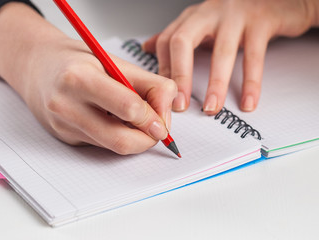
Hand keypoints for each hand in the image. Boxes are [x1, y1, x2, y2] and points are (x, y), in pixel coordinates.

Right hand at [0, 2, 176, 153]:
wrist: (36, 67)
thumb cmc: (74, 59)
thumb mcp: (112, 60)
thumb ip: (147, 83)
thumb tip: (169, 106)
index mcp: (79, 78)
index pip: (128, 108)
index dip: (153, 118)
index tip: (164, 119)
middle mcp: (66, 106)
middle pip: (121, 140)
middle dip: (148, 139)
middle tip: (158, 129)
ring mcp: (63, 126)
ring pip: (113, 147)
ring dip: (134, 138)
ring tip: (137, 120)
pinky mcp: (65, 138)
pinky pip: (101, 145)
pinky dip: (117, 136)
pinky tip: (114, 120)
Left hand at [144, 0, 318, 113]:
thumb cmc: (234, 16)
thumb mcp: (200, 23)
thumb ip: (175, 35)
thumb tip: (147, 47)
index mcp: (192, 17)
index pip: (166, 42)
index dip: (163, 70)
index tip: (164, 97)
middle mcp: (209, 14)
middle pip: (182, 41)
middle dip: (179, 75)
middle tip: (180, 105)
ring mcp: (235, 16)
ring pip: (221, 52)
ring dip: (215, 84)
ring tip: (211, 108)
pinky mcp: (262, 22)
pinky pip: (254, 57)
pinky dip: (251, 83)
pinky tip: (248, 102)